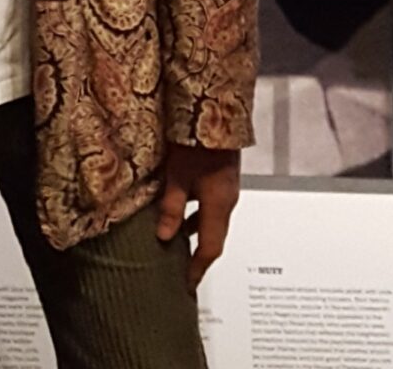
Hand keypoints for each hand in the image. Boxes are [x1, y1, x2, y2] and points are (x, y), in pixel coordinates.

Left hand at [155, 145, 239, 288]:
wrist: (218, 106)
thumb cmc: (197, 140)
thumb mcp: (178, 175)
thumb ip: (172, 207)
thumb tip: (164, 237)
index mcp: (219, 205)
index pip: (211, 249)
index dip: (198, 269)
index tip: (188, 286)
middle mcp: (227, 199)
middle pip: (213, 235)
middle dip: (197, 253)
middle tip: (180, 266)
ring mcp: (226, 185)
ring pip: (211, 217)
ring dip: (195, 230)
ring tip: (174, 239)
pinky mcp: (222, 172)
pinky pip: (210, 201)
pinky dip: (196, 212)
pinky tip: (179, 206)